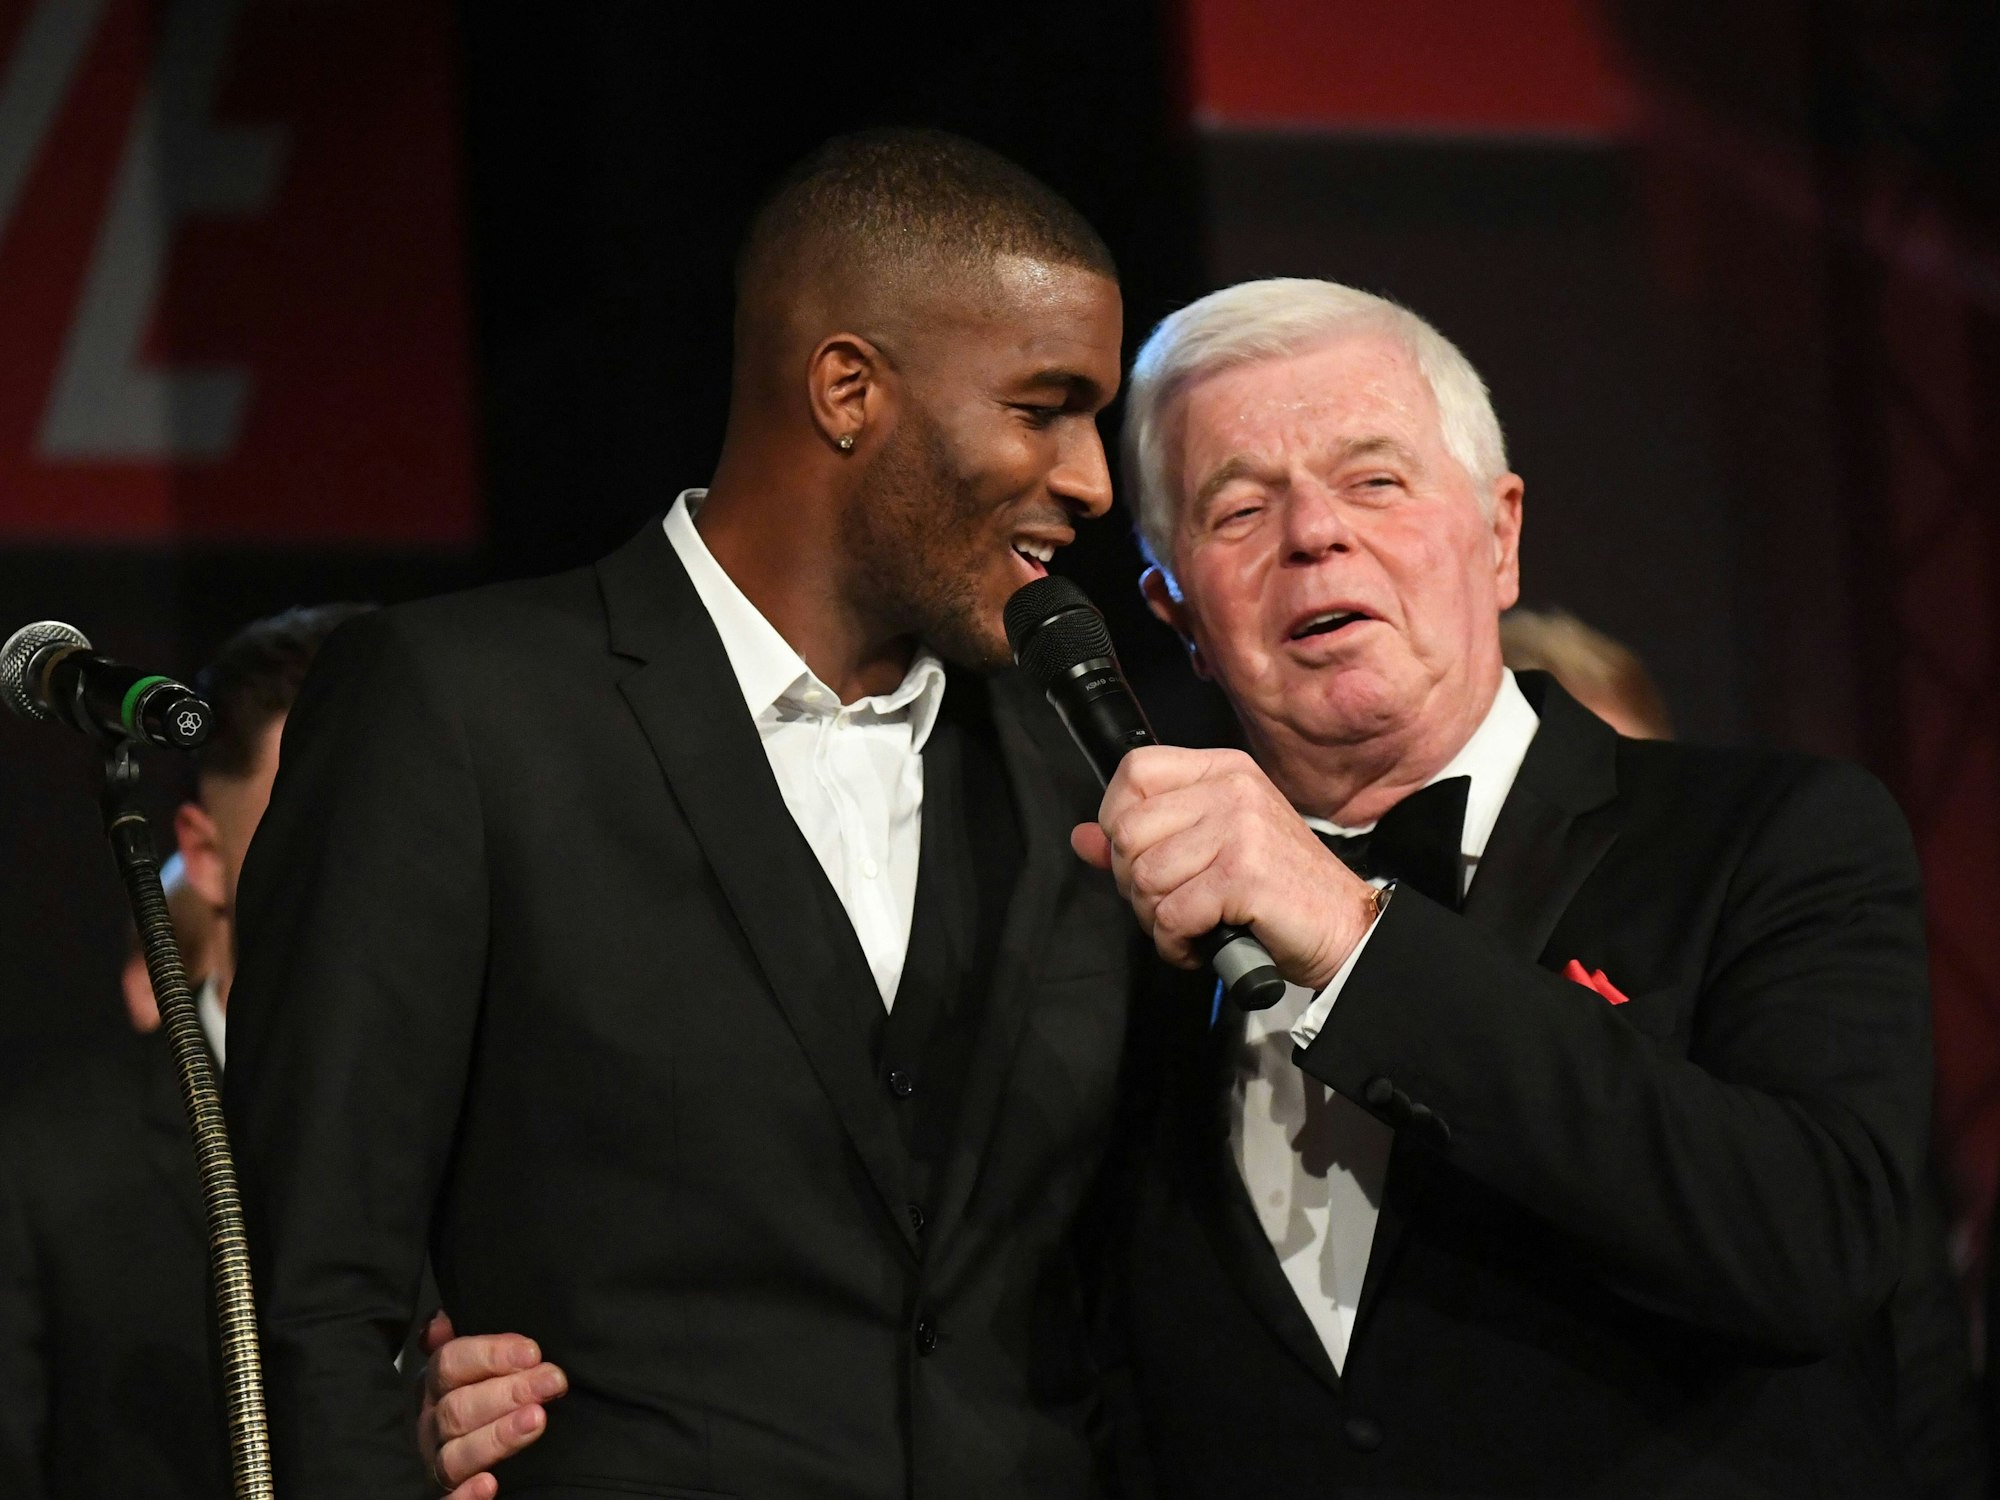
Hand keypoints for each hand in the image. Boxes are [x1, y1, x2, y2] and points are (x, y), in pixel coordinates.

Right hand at [417, 1311, 567, 1496]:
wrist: (483, 1450)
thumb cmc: (488, 1393)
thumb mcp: (478, 1364)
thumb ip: (470, 1346)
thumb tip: (441, 1320)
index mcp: (436, 1385)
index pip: (450, 1363)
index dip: (491, 1354)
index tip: (533, 1351)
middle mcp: (430, 1424)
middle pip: (457, 1408)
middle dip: (509, 1392)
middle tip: (552, 1381)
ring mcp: (435, 1462)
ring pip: (454, 1455)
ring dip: (496, 1437)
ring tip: (536, 1420)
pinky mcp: (445, 1496)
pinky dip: (464, 1497)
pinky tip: (490, 1485)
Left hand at [1071, 746, 1377, 991]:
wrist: (1346, 929)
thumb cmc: (1281, 892)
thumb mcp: (1212, 849)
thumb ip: (1147, 840)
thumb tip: (1084, 838)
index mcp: (1224, 771)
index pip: (1134, 771)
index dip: (1117, 819)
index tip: (1141, 857)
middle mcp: (1233, 789)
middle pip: (1129, 830)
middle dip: (1135, 884)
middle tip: (1172, 904)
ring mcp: (1241, 828)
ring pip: (1146, 877)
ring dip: (1158, 919)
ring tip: (1192, 926)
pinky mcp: (1244, 874)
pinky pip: (1172, 914)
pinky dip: (1177, 944)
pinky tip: (1202, 945)